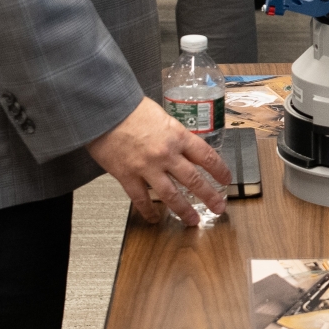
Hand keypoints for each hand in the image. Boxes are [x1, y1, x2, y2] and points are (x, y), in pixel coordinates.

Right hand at [87, 96, 228, 226]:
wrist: (103, 110)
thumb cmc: (129, 108)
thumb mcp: (161, 116)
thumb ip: (173, 134)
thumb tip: (182, 147)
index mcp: (177, 136)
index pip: (206, 156)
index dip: (219, 170)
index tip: (225, 179)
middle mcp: (166, 154)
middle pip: (194, 180)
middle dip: (209, 196)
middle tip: (218, 207)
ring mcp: (147, 167)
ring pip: (171, 195)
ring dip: (184, 210)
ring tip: (192, 220)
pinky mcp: (127, 176)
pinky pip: (141, 199)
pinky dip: (149, 212)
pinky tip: (154, 218)